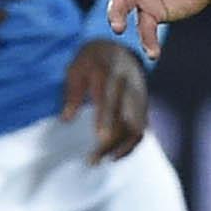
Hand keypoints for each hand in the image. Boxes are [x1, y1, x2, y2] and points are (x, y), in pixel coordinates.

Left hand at [59, 40, 149, 163]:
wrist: (118, 50)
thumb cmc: (91, 61)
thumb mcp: (75, 69)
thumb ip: (72, 93)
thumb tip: (66, 119)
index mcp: (110, 74)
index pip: (110, 99)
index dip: (107, 118)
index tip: (100, 138)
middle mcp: (129, 86)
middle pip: (126, 117)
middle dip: (113, 141)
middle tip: (93, 160)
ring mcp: (140, 97)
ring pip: (137, 126)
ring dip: (122, 147)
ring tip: (103, 161)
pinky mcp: (144, 106)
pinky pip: (141, 129)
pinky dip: (130, 144)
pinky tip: (114, 156)